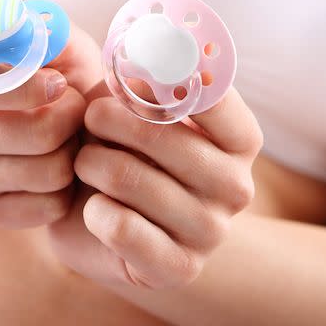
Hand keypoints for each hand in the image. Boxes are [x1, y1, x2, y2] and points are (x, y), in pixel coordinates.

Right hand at [0, 24, 101, 228]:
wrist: (54, 127)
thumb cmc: (59, 80)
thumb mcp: (60, 46)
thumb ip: (49, 32)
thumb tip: (35, 36)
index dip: (25, 89)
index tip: (60, 85)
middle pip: (32, 134)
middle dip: (70, 121)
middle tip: (75, 112)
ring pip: (47, 172)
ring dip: (74, 155)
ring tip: (69, 141)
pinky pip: (48, 207)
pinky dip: (68, 191)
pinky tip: (60, 172)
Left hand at [49, 83, 262, 288]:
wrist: (99, 228)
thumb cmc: (118, 155)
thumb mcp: (127, 111)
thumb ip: (137, 83)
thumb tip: (134, 57)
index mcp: (239, 140)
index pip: (214, 95)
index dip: (161, 78)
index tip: (126, 75)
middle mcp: (238, 187)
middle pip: (162, 136)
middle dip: (107, 120)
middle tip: (89, 119)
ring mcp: (212, 232)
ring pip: (128, 178)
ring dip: (90, 164)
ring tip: (86, 163)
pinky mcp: (180, 268)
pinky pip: (120, 226)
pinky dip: (93, 211)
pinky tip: (94, 209)